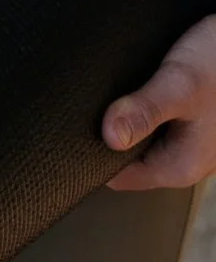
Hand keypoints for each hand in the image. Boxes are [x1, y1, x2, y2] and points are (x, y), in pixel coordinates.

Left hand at [103, 14, 215, 188]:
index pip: (118, 177)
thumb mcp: (180, 84)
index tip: (74, 129)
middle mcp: (184, 159)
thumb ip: (144, 110)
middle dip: (107, 132)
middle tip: (92, 102)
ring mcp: (188, 140)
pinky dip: (141, 105)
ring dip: (125, 116)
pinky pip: (154, 121)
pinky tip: (137, 84)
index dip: (91, 154)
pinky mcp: (189, 121)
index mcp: (180, 166)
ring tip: (118, 91)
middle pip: (126, 157)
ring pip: (140, 137)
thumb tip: (108, 137)